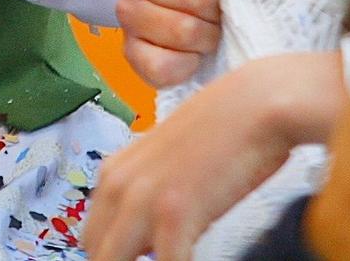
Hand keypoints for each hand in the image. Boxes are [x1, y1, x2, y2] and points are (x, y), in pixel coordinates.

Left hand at [83, 51, 346, 260]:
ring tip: (176, 260)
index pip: (91, 237)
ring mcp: (142, 200)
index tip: (138, 258)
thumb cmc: (227, 133)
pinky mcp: (173, 215)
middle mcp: (118, 186)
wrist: (258, 104)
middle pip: (97, 253)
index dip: (113, 255)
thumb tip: (150, 236)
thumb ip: (150, 192)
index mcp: (114, 173)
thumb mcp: (169, 162)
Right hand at [116, 0, 222, 86]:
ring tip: (207, 31)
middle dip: (216, 9)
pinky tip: (192, 55)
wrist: (197, 8)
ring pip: (180, 30)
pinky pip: (161, 65)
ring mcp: (126, 9)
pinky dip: (185, 66)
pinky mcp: (128, 49)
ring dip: (205, 37)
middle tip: (217, 11)